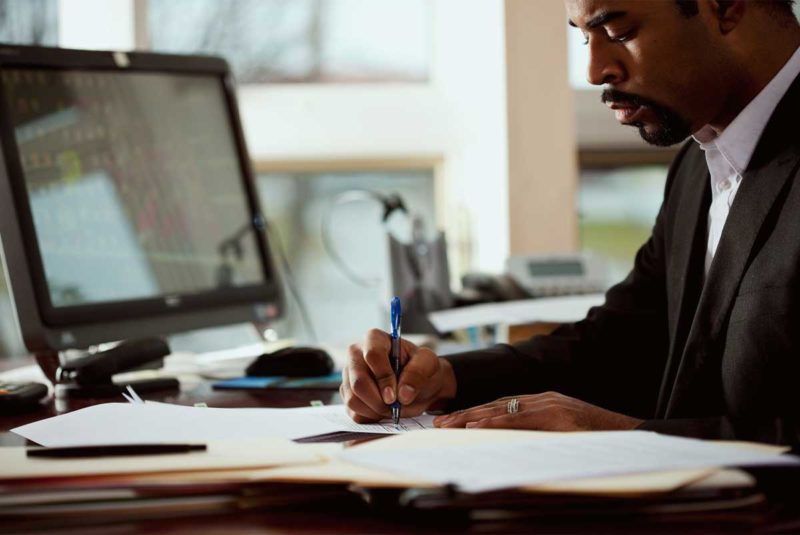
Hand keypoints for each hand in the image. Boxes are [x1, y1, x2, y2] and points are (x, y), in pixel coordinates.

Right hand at [341, 329, 456, 422]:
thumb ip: (418, 373)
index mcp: (375, 339)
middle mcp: (356, 354)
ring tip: (392, 407)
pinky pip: (353, 412)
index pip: (372, 355)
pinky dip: (371, 417)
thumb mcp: (428, 364)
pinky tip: (383, 410)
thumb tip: (403, 394)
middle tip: (395, 406)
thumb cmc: (420, 369)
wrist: (418, 386)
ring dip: (375, 410)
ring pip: (353, 399)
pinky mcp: (347, 393)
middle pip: (358, 382)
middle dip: (379, 401)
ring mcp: (349, 374)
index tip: (395, 395)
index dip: (384, 377)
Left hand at [433, 391, 642, 430]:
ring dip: (471, 417)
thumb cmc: (599, 439)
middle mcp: (543, 399)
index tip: (450, 421)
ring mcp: (550, 406)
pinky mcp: (557, 416)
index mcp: (543, 403)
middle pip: (494, 405)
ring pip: (501, 409)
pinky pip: (520, 418)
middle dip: (464, 414)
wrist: (633, 435)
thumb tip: (512, 447)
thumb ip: (540, 434)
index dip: (473, 413)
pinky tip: (476, 426)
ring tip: (447, 425)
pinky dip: (495, 421)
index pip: (500, 406)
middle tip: (438, 423)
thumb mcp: (564, 435)